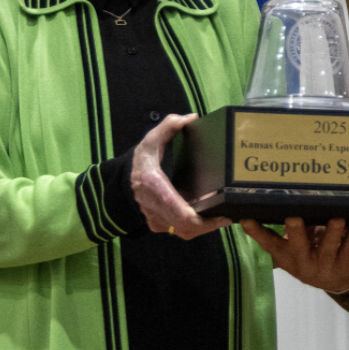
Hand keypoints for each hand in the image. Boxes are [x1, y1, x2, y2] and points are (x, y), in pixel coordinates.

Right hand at [131, 113, 230, 239]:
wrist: (120, 181)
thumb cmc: (139, 161)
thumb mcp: (151, 140)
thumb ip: (168, 126)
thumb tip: (190, 118)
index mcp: (156, 187)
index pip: (182, 213)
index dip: (204, 220)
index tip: (222, 215)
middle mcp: (155, 207)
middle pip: (187, 228)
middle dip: (209, 226)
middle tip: (228, 216)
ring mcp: (155, 219)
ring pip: (184, 232)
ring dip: (203, 227)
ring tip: (221, 215)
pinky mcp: (157, 224)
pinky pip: (178, 230)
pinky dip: (194, 226)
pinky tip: (207, 216)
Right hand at [241, 217, 348, 292]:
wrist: (335, 281)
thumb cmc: (310, 255)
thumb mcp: (292, 249)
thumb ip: (285, 233)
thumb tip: (268, 205)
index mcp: (286, 255)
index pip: (268, 242)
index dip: (255, 231)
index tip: (245, 218)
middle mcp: (302, 261)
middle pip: (298, 245)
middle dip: (296, 231)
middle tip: (295, 217)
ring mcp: (324, 265)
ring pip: (328, 246)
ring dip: (332, 230)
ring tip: (336, 217)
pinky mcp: (344, 264)